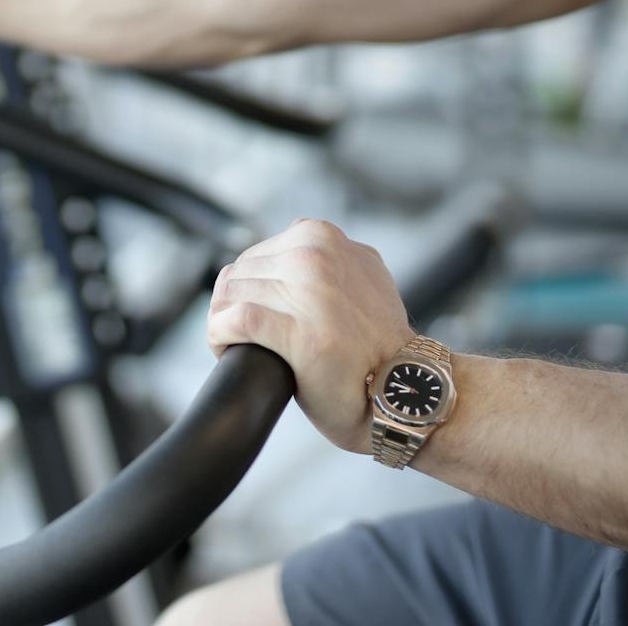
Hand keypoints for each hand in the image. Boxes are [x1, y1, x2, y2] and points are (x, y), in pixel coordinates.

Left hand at [206, 218, 414, 454]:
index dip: (245, 289)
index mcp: (323, 236)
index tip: (251, 313)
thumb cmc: (378, 345)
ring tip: (235, 346)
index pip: (255, 254)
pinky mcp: (299, 330)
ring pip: (232, 296)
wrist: (406, 390)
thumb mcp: (360, 276)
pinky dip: (220, 336)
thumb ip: (326, 259)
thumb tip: (286, 256)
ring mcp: (309, 291)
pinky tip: (226, 349)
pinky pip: (235, 321)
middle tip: (242, 337)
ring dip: (222, 324)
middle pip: (239, 274)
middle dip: (231, 307)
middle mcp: (317, 255)